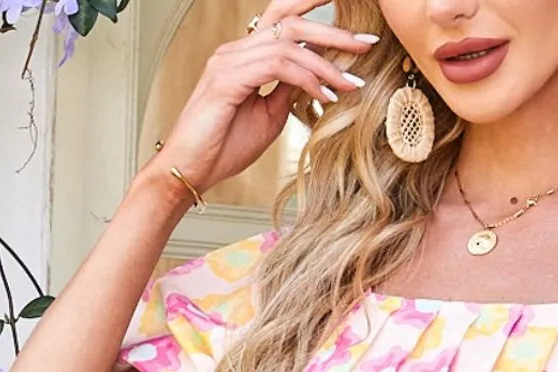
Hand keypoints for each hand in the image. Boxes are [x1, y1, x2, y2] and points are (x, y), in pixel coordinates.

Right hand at [140, 1, 380, 195]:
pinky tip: (325, 94)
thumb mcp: (268, 116)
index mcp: (244, 55)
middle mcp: (235, 50)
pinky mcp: (226, 80)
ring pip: (288, 43)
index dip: (315, 10)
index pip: (282, 19)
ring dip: (326, 63)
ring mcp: (229, 61)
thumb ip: (288, 91)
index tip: (353, 27)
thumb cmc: (223, 147)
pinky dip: (306, 79)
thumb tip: (316, 77)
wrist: (190, 170)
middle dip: (333, 30)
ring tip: (352, 82)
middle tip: (367, 42)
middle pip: (289, 21)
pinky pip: (276, 66)